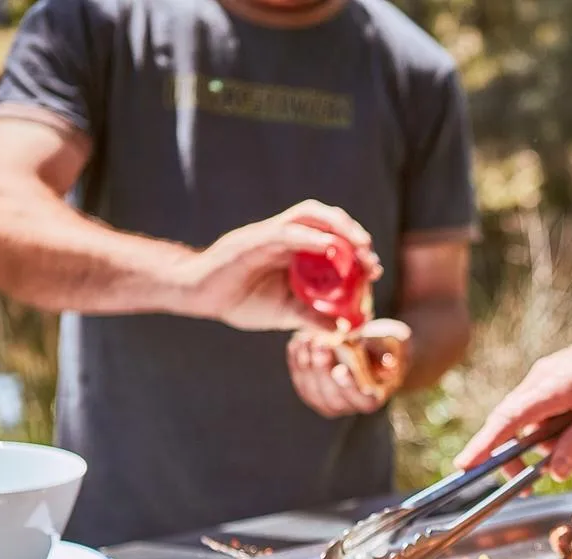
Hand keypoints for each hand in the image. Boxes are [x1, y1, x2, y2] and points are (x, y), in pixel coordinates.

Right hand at [177, 200, 383, 331]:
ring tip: (359, 245)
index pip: (330, 237)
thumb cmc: (238, 300)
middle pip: (324, 219)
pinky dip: (311, 238)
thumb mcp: (284, 313)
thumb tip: (343, 329)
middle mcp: (284, 235)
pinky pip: (286, 232)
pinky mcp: (254, 240)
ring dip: (338, 227)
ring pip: (309, 215)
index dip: (354, 249)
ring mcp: (269, 234)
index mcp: (293, 249)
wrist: (198, 295)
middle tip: (370, 256)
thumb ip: (312, 316)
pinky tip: (331, 249)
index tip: (373, 269)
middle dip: (352, 233)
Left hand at [288, 318, 410, 417]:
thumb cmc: (388, 344)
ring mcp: (327, 401)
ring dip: (306, 365)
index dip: (350, 388)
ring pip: (311, 391)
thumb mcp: (394, 343)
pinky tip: (298, 341)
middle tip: (320, 344)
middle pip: (332, 398)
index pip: (363, 401)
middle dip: (323, 371)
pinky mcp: (311, 390)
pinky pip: (299, 380)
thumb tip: (389, 362)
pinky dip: (296, 360)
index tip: (341, 369)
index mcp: (374, 398)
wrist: (372, 345)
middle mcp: (350, 406)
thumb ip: (387, 351)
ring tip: (307, 339)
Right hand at [454, 323, 571, 480]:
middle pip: (519, 429)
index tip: (464, 466)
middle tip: (554, 475)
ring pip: (542, 427)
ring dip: (567, 444)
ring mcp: (549, 382)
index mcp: (550, 387)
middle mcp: (541, 382)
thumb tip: (556, 472)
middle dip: (539, 456)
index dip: (484, 446)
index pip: (507, 421)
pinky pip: (555, 417)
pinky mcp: (561, 384)